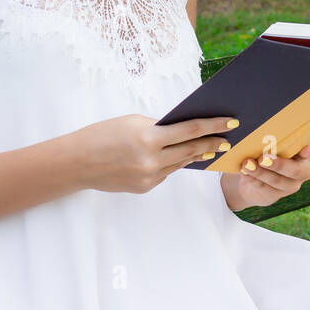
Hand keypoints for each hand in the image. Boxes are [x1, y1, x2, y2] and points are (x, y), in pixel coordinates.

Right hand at [74, 114, 237, 193]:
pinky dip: (172, 163)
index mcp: (149, 138)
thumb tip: (182, 131)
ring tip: (209, 148)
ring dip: (195, 155)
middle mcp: (152, 160)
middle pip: (191, 150)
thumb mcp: (133, 122)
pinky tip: (177, 157)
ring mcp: (149, 177)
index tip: (231, 122)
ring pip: (180, 163)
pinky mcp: (145, 188)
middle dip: (212, 144)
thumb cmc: (103, 135)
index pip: (190, 130)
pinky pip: (165, 172)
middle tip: (227, 140)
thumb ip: (158, 127)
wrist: (77, 163)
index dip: (213, 126)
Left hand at [221, 143, 309, 211]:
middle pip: (294, 171)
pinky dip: (252, 179)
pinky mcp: (272, 196)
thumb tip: (261, 125)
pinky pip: (263, 189)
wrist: (253, 177)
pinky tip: (244, 172)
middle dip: (279, 164)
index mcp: (303, 155)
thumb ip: (274, 138)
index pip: (308, 152)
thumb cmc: (265, 151)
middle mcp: (300, 172)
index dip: (307, 152)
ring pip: (276, 181)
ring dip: (261, 172)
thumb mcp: (271, 144)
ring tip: (247, 164)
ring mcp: (288, 187)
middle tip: (264, 158)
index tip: (306, 148)